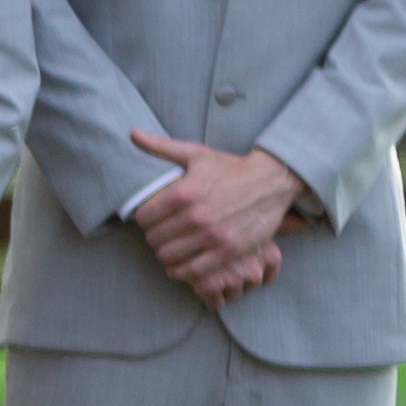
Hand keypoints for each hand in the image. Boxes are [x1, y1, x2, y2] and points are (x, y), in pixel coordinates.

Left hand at [125, 134, 299, 299]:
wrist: (272, 181)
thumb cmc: (229, 168)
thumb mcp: (196, 153)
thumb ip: (161, 147)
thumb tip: (133, 134)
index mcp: (184, 193)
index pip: (143, 218)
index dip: (144, 218)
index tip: (152, 217)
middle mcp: (196, 216)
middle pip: (153, 240)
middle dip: (154, 237)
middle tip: (162, 233)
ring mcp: (213, 236)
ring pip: (169, 258)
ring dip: (166, 254)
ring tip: (172, 247)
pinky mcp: (229, 252)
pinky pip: (192, 272)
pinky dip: (183, 271)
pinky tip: (183, 262)